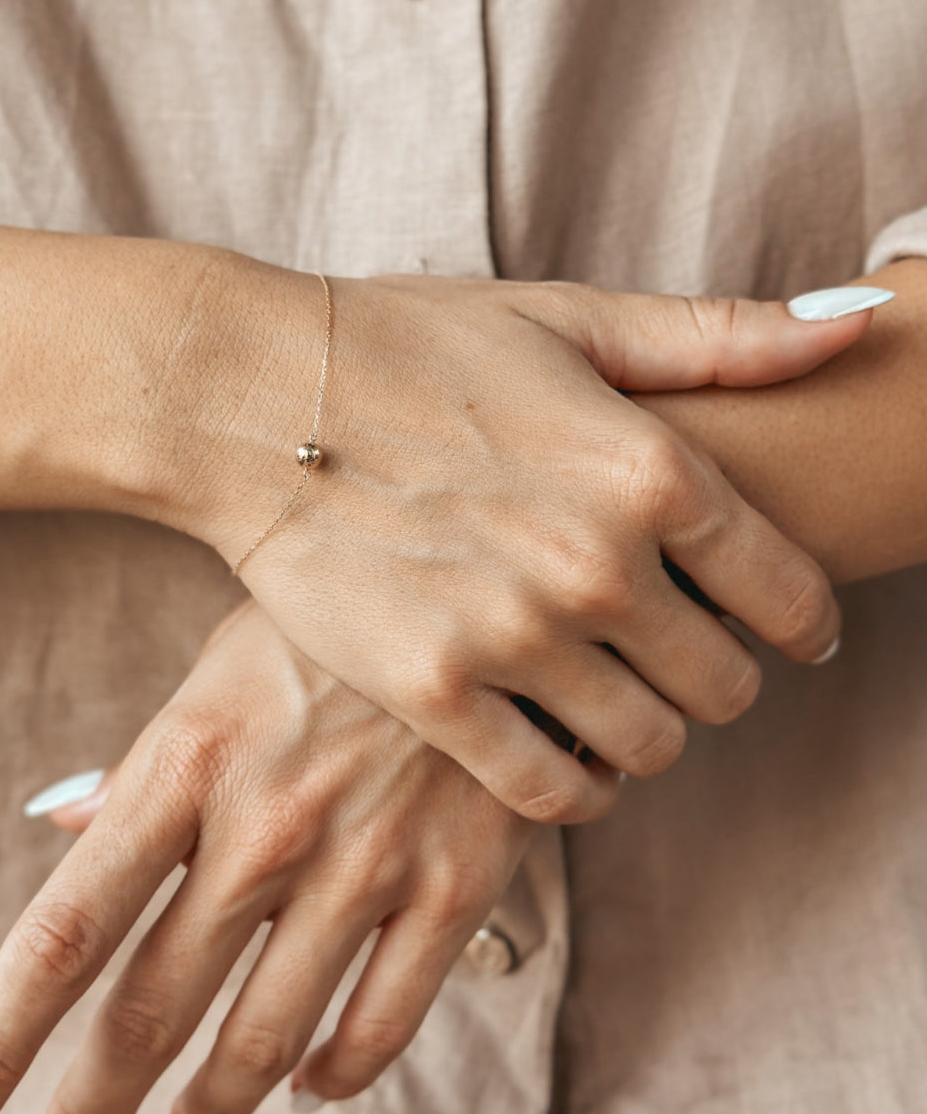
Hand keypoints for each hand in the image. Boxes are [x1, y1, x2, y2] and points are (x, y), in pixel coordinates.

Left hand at [0, 601, 547, 1113]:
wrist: (491, 590)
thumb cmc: (332, 627)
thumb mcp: (222, 665)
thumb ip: (147, 762)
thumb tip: (60, 822)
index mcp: (189, 761)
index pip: (66, 931)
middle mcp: (266, 825)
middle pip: (149, 1012)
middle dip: (87, 1111)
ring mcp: (366, 861)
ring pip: (264, 1043)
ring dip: (213, 1105)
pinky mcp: (455, 885)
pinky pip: (380, 1026)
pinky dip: (336, 1077)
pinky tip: (312, 1082)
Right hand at [182, 274, 875, 822]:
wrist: (255, 398)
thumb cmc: (412, 346)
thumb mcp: (570, 319)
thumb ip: (719, 336)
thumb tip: (858, 322)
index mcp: (649, 467)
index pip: (793, 595)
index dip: (797, 619)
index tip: (773, 624)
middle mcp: (598, 563)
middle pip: (727, 687)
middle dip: (713, 673)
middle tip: (667, 649)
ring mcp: (516, 635)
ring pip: (648, 749)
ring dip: (641, 730)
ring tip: (604, 691)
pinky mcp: (436, 693)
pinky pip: (552, 793)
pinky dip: (572, 784)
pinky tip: (553, 743)